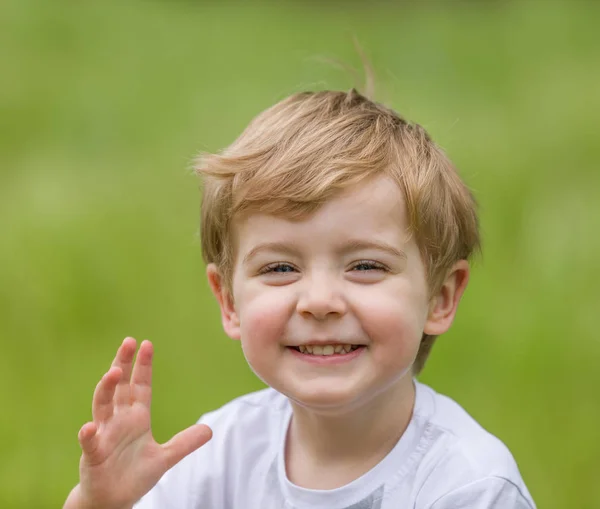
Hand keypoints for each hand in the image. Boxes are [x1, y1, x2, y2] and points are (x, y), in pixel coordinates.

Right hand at [64, 338, 212, 508]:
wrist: (113, 500)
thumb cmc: (135, 475)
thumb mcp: (166, 457)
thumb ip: (185, 442)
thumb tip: (210, 429)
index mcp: (136, 418)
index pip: (140, 385)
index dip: (143, 365)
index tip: (146, 344)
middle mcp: (118, 420)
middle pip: (120, 386)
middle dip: (123, 364)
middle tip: (128, 342)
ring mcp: (104, 435)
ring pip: (102, 406)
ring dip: (106, 389)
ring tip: (113, 372)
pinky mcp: (93, 454)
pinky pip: (89, 442)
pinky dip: (88, 434)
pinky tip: (88, 426)